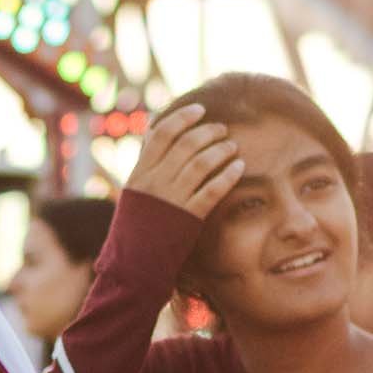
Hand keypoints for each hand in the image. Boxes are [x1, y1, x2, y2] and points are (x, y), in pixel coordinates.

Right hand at [128, 103, 245, 220]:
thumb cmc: (134, 227)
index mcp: (141, 172)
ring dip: (220, 151)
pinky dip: (227, 176)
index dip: (184, 116)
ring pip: (200, 163)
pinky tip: (239, 167)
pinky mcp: (188, 217)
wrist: (134, 263)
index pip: (163, 133)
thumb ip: (146, 164)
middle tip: (222, 129)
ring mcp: (172, 199)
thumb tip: (155, 130)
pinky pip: (212, 191)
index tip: (200, 109)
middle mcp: (156, 181)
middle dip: (208, 132)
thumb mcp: (133, 192)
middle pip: (186, 144)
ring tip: (232, 146)